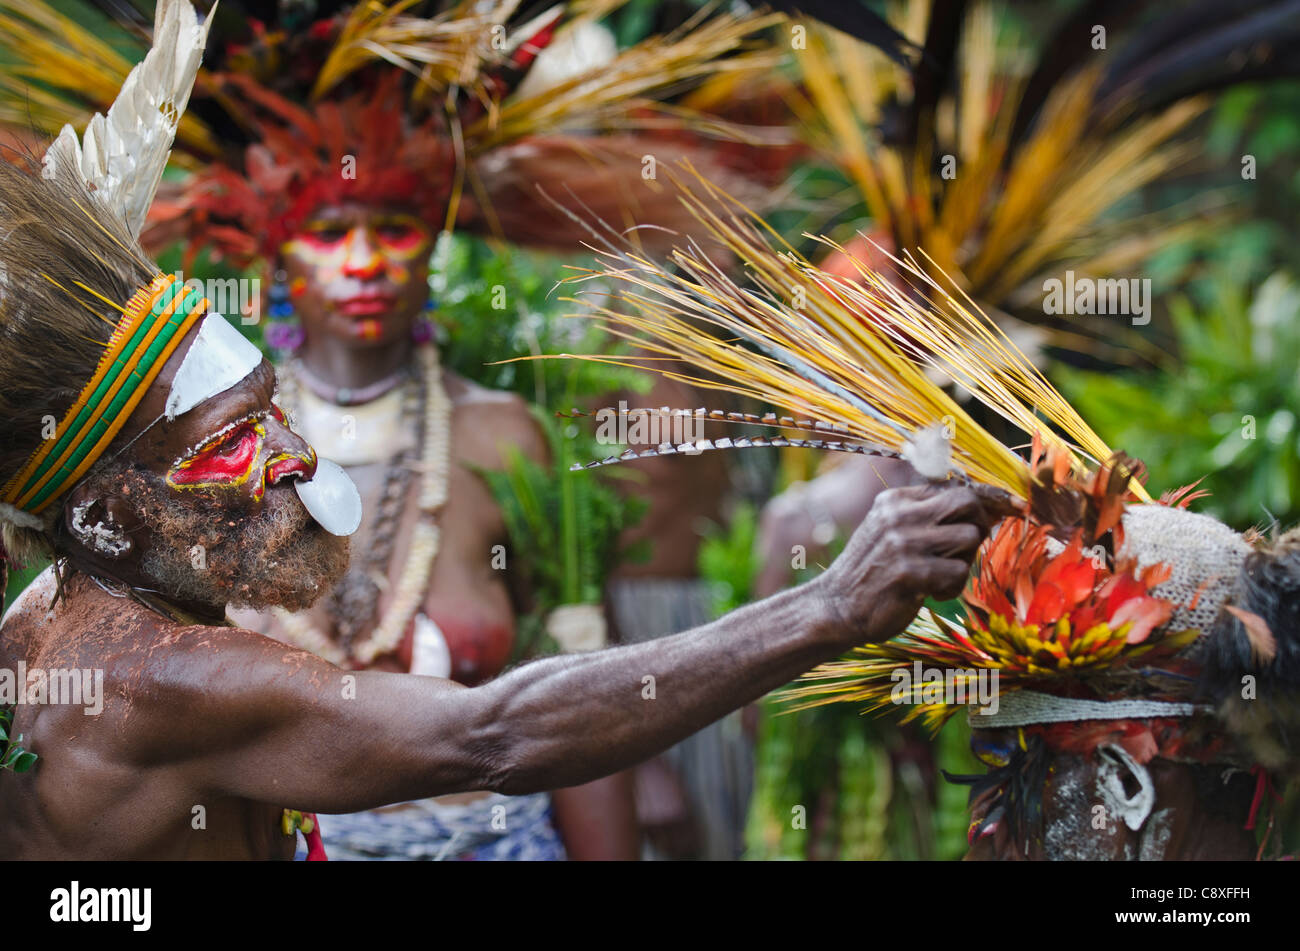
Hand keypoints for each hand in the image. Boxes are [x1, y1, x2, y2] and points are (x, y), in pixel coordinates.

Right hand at [812, 481, 1012, 648]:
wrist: (836, 607)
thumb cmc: (873, 571)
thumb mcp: (890, 531)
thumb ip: (927, 516)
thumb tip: (988, 507)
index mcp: (894, 500)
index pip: (954, 488)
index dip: (984, 501)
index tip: (1007, 508)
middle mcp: (898, 515)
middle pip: (967, 503)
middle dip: (978, 525)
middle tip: (965, 549)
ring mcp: (902, 543)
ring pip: (968, 537)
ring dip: (964, 561)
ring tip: (941, 574)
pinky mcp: (909, 573)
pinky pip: (958, 572)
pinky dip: (952, 588)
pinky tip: (930, 593)